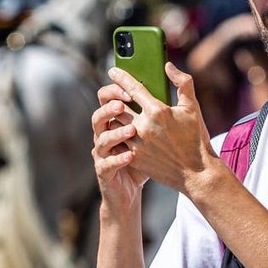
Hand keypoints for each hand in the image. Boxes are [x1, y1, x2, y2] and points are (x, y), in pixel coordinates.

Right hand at [91, 81, 146, 208]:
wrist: (138, 188)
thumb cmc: (150, 155)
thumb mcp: (154, 131)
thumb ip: (157, 108)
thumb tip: (169, 79)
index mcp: (114, 122)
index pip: (106, 100)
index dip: (114, 92)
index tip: (129, 87)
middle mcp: (104, 135)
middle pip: (98, 117)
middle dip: (109, 109)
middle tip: (123, 105)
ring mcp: (103, 154)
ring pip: (101, 140)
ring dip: (115, 133)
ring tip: (132, 130)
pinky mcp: (105, 172)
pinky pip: (107, 164)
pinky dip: (118, 159)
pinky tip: (131, 155)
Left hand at [108, 62, 217, 195]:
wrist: (196, 173)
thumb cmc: (196, 138)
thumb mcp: (192, 107)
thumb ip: (182, 82)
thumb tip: (168, 66)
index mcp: (157, 110)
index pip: (132, 88)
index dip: (121, 77)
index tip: (113, 71)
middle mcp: (143, 126)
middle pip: (118, 106)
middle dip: (115, 100)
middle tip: (115, 95)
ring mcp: (137, 143)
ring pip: (115, 124)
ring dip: (116, 118)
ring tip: (119, 114)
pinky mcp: (134, 157)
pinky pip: (118, 141)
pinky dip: (119, 135)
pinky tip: (121, 131)